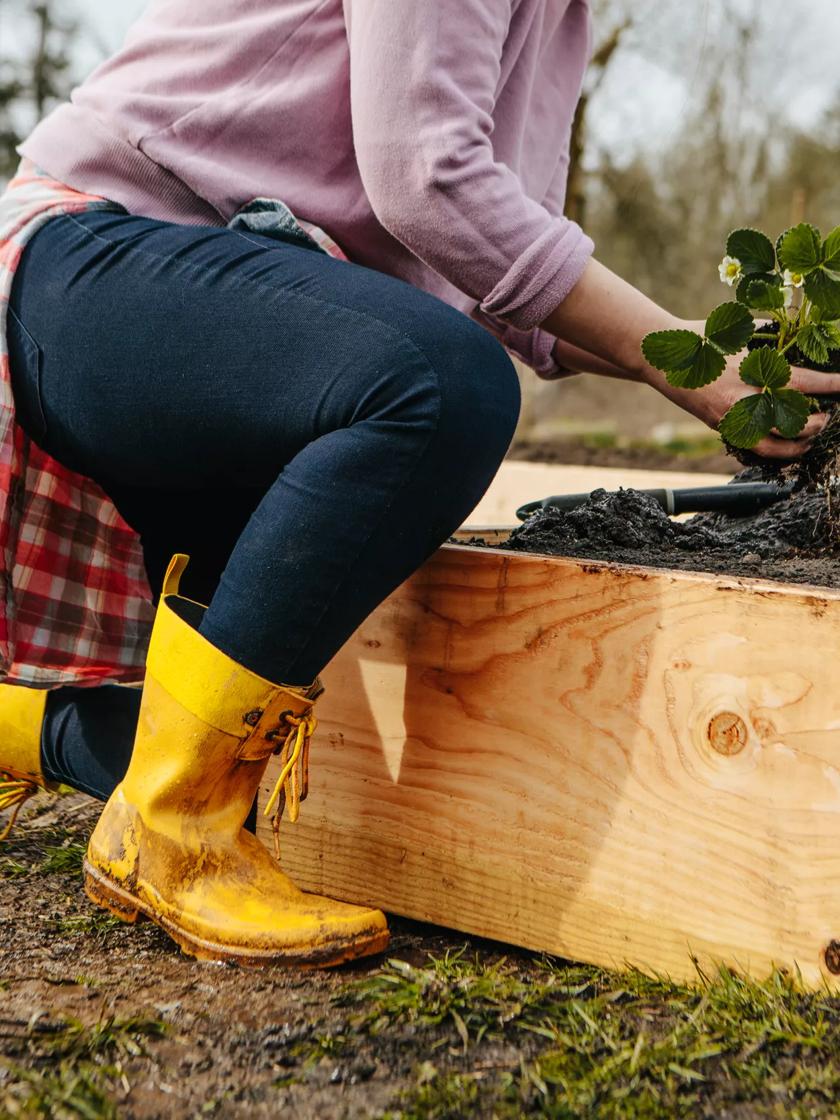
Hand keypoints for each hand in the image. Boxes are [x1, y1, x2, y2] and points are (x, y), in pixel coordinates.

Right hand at [642, 322, 839, 459]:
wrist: (662, 357)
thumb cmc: (701, 337)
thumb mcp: (739, 331)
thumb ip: (769, 338)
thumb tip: (798, 337)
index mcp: (750, 372)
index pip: (801, 383)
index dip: (829, 386)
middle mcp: (741, 400)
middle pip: (789, 423)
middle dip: (814, 423)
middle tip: (827, 417)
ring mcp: (728, 418)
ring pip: (770, 447)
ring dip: (795, 446)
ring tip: (809, 436)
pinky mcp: (718, 426)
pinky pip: (751, 446)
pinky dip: (771, 449)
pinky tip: (784, 444)